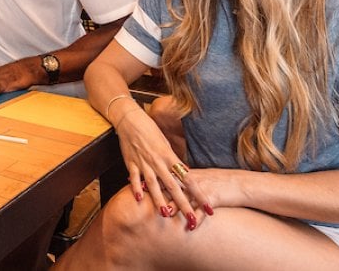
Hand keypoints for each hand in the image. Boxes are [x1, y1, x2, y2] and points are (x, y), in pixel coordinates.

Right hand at [113, 104, 211, 228]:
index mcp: (169, 156)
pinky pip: (134, 178)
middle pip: (173, 186)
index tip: (209, 207)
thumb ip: (173, 159)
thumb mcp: (165, 143)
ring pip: (153, 185)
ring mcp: (144, 163)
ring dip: (160, 200)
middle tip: (192, 220)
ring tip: (166, 214)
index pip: (188, 178)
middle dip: (183, 204)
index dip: (199, 194)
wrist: (130, 119)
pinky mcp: (131, 163)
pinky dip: (136, 188)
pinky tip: (139, 199)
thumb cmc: (150, 129)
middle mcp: (158, 161)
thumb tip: (184, 172)